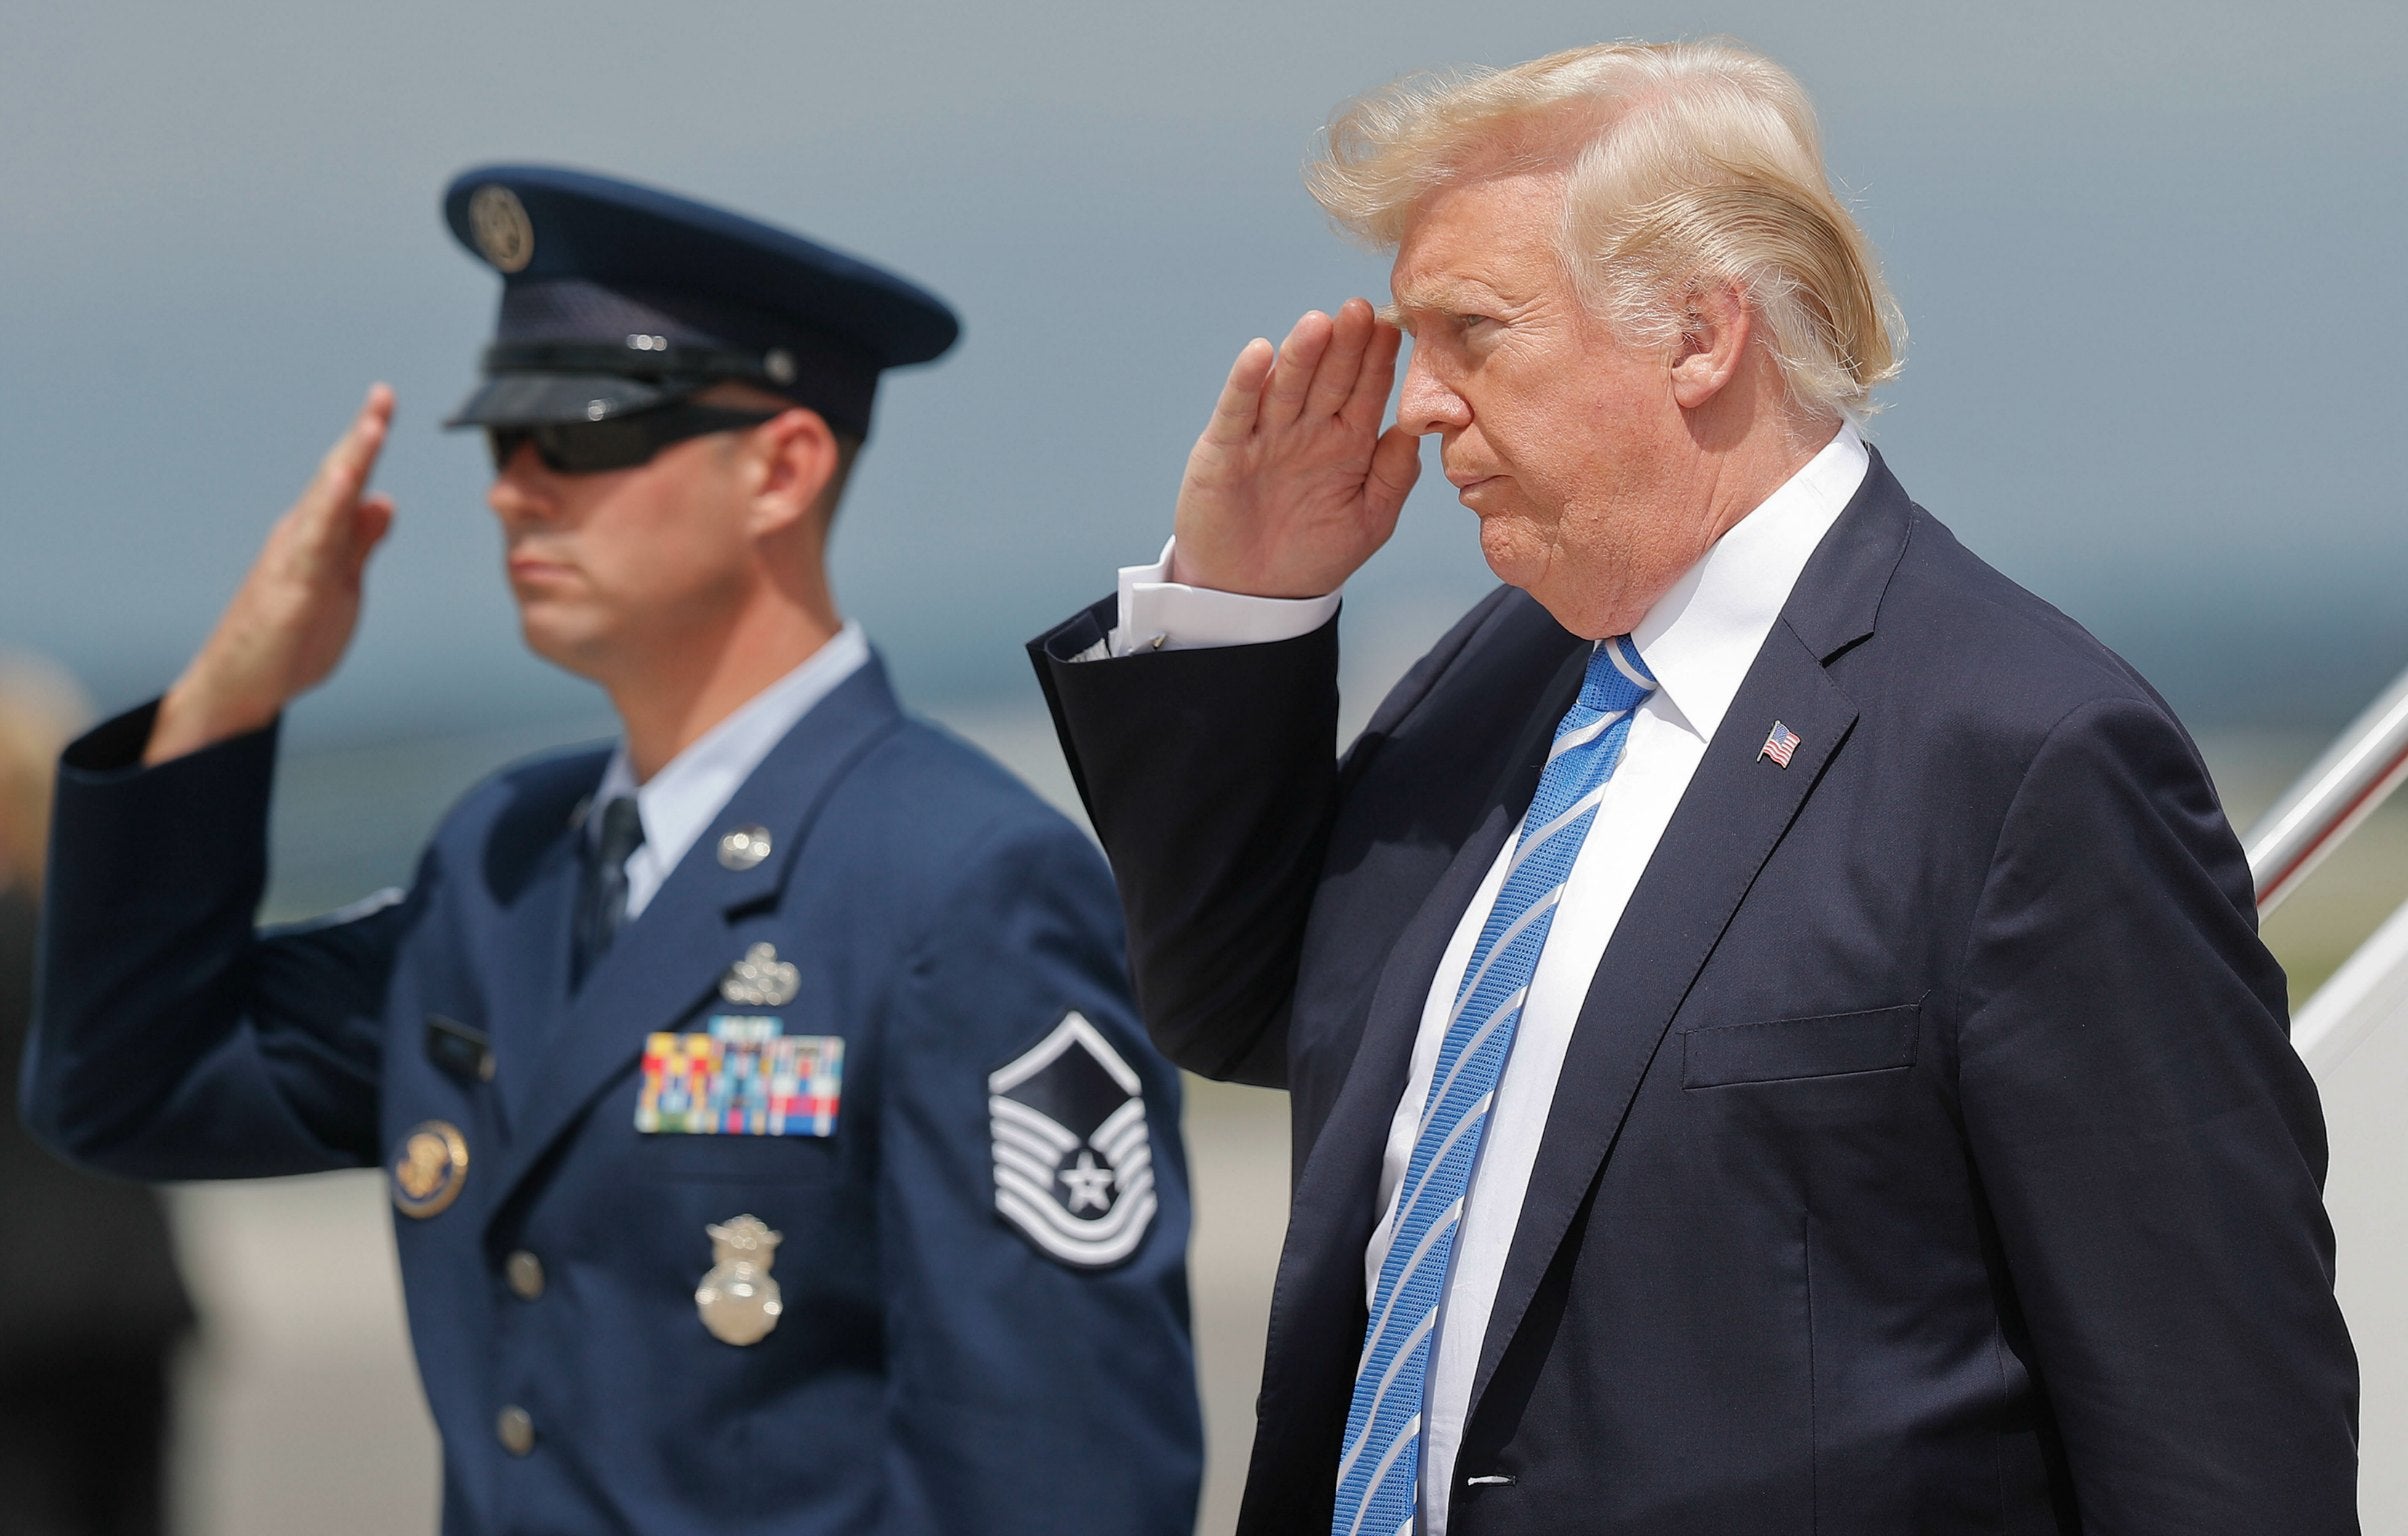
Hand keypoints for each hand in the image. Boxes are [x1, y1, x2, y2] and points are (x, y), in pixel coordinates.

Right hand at [146, 385, 398, 763]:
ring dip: (350, 461)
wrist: (241, 686)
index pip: (348, 481)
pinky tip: (347, 486)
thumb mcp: (342, 583)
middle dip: (361, 435)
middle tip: (383, 394)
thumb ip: (360, 543)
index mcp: (317, 536)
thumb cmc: (288, 638)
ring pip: (324, 501)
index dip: (368, 443)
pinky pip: (312, 543)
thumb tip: (383, 501)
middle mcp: (301, 536)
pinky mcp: (290, 588)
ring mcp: (292, 559)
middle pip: (336, 477)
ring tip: (373, 425)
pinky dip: (329, 512)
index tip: (384, 405)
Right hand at [1171, 298, 1420, 598]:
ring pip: (1286, 387)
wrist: (1254, 597)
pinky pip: (1238, 411)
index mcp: (1347, 441)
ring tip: (1319, 324)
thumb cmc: (1315, 557)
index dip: (1379, 360)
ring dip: (1301, 354)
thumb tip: (1419, 428)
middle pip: (1329, 378)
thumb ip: (1394, 474)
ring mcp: (1266, 436)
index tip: (1397, 327)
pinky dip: (1246, 383)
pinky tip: (1259, 354)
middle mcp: (1307, 429)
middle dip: (1344, 345)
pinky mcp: (1225, 450)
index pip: (1366, 390)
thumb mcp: (1369, 519)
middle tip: (1361, 311)